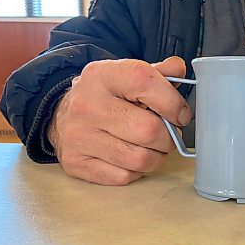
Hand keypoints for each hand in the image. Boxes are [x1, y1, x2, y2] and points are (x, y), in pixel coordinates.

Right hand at [48, 57, 189, 184]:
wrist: (63, 115)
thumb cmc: (106, 96)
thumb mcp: (127, 76)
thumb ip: (158, 73)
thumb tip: (178, 68)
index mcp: (102, 75)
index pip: (145, 83)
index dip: (173, 103)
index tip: (180, 115)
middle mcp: (87, 105)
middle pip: (149, 130)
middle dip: (169, 138)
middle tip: (168, 136)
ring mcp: (79, 136)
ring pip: (140, 159)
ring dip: (156, 157)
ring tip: (153, 148)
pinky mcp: (77, 163)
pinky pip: (124, 177)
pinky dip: (136, 171)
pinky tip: (132, 158)